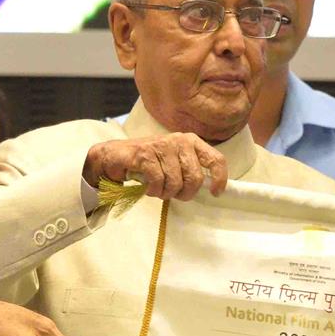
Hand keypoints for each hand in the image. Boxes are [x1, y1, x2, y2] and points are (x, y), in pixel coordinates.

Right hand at [83, 133, 228, 199]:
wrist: (115, 156)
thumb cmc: (149, 162)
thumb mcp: (175, 163)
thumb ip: (191, 170)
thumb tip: (211, 188)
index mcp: (191, 142)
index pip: (215, 159)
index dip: (219, 178)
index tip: (215, 193)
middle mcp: (180, 140)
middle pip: (195, 177)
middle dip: (185, 193)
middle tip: (173, 195)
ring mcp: (162, 145)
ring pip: (176, 182)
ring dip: (166, 193)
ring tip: (158, 189)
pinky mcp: (146, 154)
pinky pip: (158, 181)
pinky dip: (154, 191)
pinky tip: (148, 188)